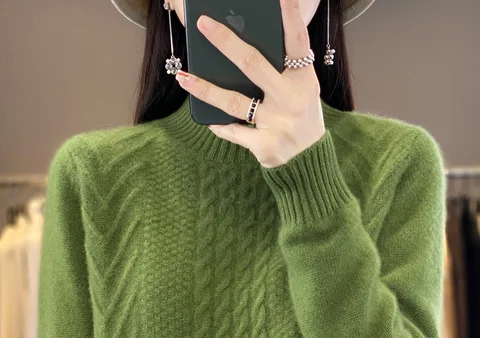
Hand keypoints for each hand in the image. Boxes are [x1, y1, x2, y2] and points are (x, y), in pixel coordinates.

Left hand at [175, 0, 325, 168]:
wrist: (308, 164)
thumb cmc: (300, 120)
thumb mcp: (302, 92)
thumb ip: (283, 71)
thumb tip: (244, 48)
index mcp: (304, 80)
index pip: (297, 42)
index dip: (290, 17)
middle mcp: (291, 99)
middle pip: (254, 64)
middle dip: (226, 42)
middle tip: (204, 25)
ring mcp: (278, 123)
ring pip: (234, 101)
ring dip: (205, 88)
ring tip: (183, 77)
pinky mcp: (265, 145)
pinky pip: (234, 131)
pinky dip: (220, 126)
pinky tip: (208, 120)